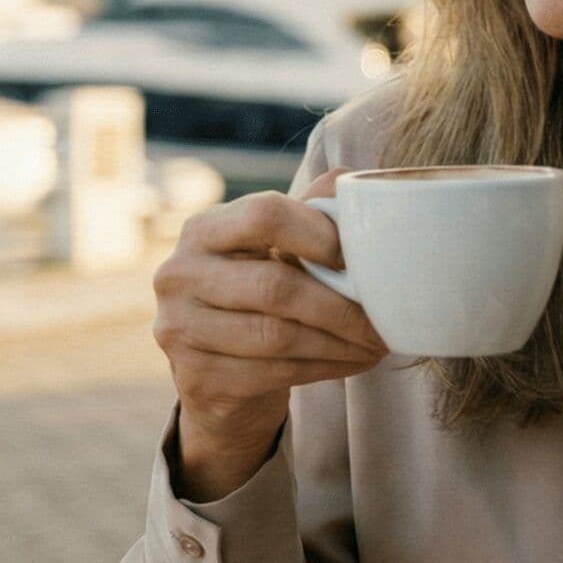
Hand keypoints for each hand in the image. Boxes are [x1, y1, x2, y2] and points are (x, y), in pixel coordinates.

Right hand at [153, 167, 388, 494]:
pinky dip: (323, 369)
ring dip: (339, 343)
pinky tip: (352, 363)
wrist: (221, 374)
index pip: (264, 215)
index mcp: (203, 229)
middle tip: (383, 321)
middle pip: (275, 285)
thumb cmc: (260, 297)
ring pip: (277, 337)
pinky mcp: (195, 378)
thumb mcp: (277, 249)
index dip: (319, 234)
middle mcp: (179, 274)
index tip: (356, 260)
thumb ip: (312, 212)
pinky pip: (272, 373)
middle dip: (341, 307)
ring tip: (376, 344)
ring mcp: (179, 329)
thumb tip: (358, 184)